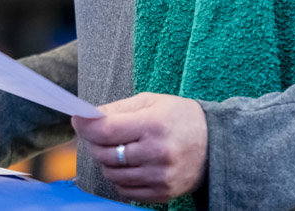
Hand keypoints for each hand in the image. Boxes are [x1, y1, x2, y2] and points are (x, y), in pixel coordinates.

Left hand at [72, 92, 207, 203]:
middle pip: (105, 153)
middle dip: (94, 142)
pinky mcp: (162, 193)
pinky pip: (125, 191)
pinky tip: (128, 164)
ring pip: (112, 174)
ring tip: (116, 148)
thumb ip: (118, 109)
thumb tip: (89, 116)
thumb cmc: (180, 118)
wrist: (216, 144)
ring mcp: (160, 176)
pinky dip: (119, 178)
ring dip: (106, 161)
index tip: (78, 119)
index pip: (106, 130)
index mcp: (153, 125)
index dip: (86, 125)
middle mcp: (157, 153)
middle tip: (97, 132)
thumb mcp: (152, 101)